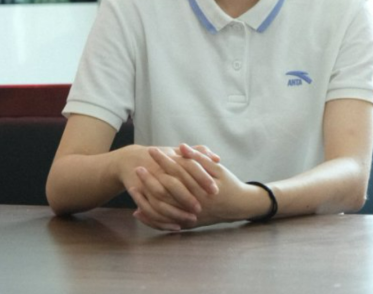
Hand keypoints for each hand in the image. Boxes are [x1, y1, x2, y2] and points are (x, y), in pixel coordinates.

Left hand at [131, 146, 265, 229]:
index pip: (177, 170)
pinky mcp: (187, 224)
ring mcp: (189, 216)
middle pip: (166, 189)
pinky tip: (138, 211)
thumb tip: (181, 147)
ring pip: (163, 208)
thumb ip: (199, 159)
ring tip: (133, 186)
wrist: (239, 206)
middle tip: (138, 166)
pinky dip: (151, 217)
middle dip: (151, 177)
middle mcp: (193, 203)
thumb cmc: (230, 185)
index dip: (164, 160)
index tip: (152, 151)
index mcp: (200, 187)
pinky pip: (165, 223)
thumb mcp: (219, 169)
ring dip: (147, 197)